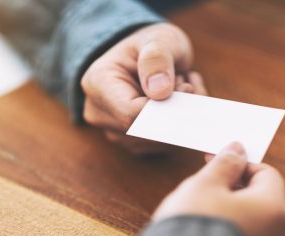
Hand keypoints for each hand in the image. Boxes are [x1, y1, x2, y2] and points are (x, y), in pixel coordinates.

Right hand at [81, 23, 206, 153]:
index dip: (164, 108)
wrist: (144, 60)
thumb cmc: (149, 47)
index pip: (131, 113)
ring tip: (180, 88)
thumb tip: (160, 92)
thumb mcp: (157, 39)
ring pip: (157, 142)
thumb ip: (157, 59)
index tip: (186, 88)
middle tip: (186, 83)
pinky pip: (161, 146)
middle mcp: (100, 113)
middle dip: (175, 111)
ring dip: (179, 118)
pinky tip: (177, 103)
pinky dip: (177, 126)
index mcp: (98, 84)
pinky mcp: (130, 142)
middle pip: (145, 132)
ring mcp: (113, 131)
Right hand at [153, 142, 284, 235]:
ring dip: (227, 205)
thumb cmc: (195, 225)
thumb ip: (225, 164)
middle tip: (204, 183)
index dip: (239, 163)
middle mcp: (277, 235)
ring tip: (199, 206)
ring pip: (249, 217)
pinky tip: (203, 228)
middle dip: (231, 184)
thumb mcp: (206, 184)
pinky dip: (227, 226)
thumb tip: (238, 148)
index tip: (214, 161)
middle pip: (258, 196)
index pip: (265, 173)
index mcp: (273, 209)